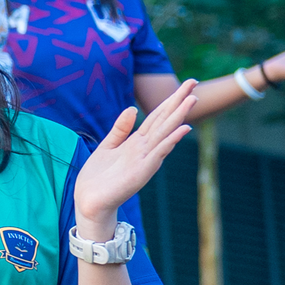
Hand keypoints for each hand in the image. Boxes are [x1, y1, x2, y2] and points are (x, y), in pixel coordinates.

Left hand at [74, 80, 197, 231]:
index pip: (157, 116)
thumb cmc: (98, 178)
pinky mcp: (142, 171)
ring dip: (178, 116)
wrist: (90, 202)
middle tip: (194, 82)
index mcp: (136, 142)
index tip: (184, 85)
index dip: (169, 100)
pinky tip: (182, 129)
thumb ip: (120, 129)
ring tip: (192, 99)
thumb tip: (132, 108)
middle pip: (164, 120)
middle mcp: (145, 148)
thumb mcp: (107, 146)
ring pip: (165, 133)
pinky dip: (170, 140)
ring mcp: (145, 159)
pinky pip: (159, 152)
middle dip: (178, 102)